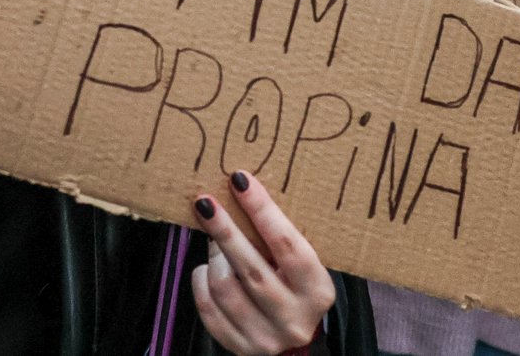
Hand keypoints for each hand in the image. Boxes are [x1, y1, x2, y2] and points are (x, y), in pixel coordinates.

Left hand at [190, 172, 334, 354]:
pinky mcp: (240, 348)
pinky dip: (203, 282)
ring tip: (214, 242)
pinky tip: (207, 269)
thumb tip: (241, 193)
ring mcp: (266, 338)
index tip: (240, 180)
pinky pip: (209, 308)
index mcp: (317, 290)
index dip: (261, 210)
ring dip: (214, 258)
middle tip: (205, 203)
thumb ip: (279, 242)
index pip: (287, 245)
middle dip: (225, 230)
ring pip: (225, 287)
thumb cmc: (296, 289)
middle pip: (251, 268)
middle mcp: (294, 318)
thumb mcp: (301, 267)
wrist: (297, 346)